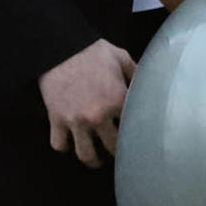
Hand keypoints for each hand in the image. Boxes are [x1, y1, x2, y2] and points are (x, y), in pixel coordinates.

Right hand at [38, 39, 136, 168]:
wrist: (59, 46)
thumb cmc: (92, 51)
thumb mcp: (120, 57)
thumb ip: (136, 74)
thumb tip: (149, 85)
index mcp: (118, 99)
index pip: (133, 127)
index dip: (137, 133)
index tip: (138, 137)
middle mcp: (98, 116)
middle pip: (112, 148)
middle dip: (117, 152)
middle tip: (119, 152)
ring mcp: (76, 121)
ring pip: (85, 155)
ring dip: (93, 159)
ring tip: (96, 158)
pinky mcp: (56, 120)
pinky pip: (60, 145)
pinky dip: (64, 146)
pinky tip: (70, 141)